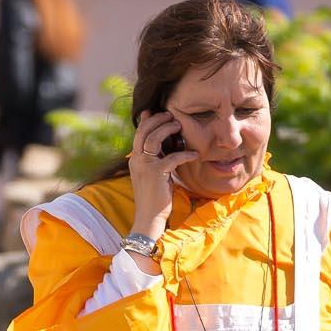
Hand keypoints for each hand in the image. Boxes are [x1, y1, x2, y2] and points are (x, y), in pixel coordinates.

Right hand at [127, 110, 197, 243]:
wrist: (149, 218)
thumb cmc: (155, 197)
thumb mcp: (154, 175)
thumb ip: (156, 160)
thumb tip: (166, 148)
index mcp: (135, 159)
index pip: (139, 133)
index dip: (148, 120)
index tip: (158, 112)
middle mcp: (137, 160)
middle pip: (144, 131)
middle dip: (158, 120)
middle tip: (172, 116)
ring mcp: (144, 166)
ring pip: (153, 139)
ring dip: (167, 129)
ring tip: (179, 126)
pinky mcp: (155, 174)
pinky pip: (171, 158)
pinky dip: (184, 154)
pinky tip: (195, 154)